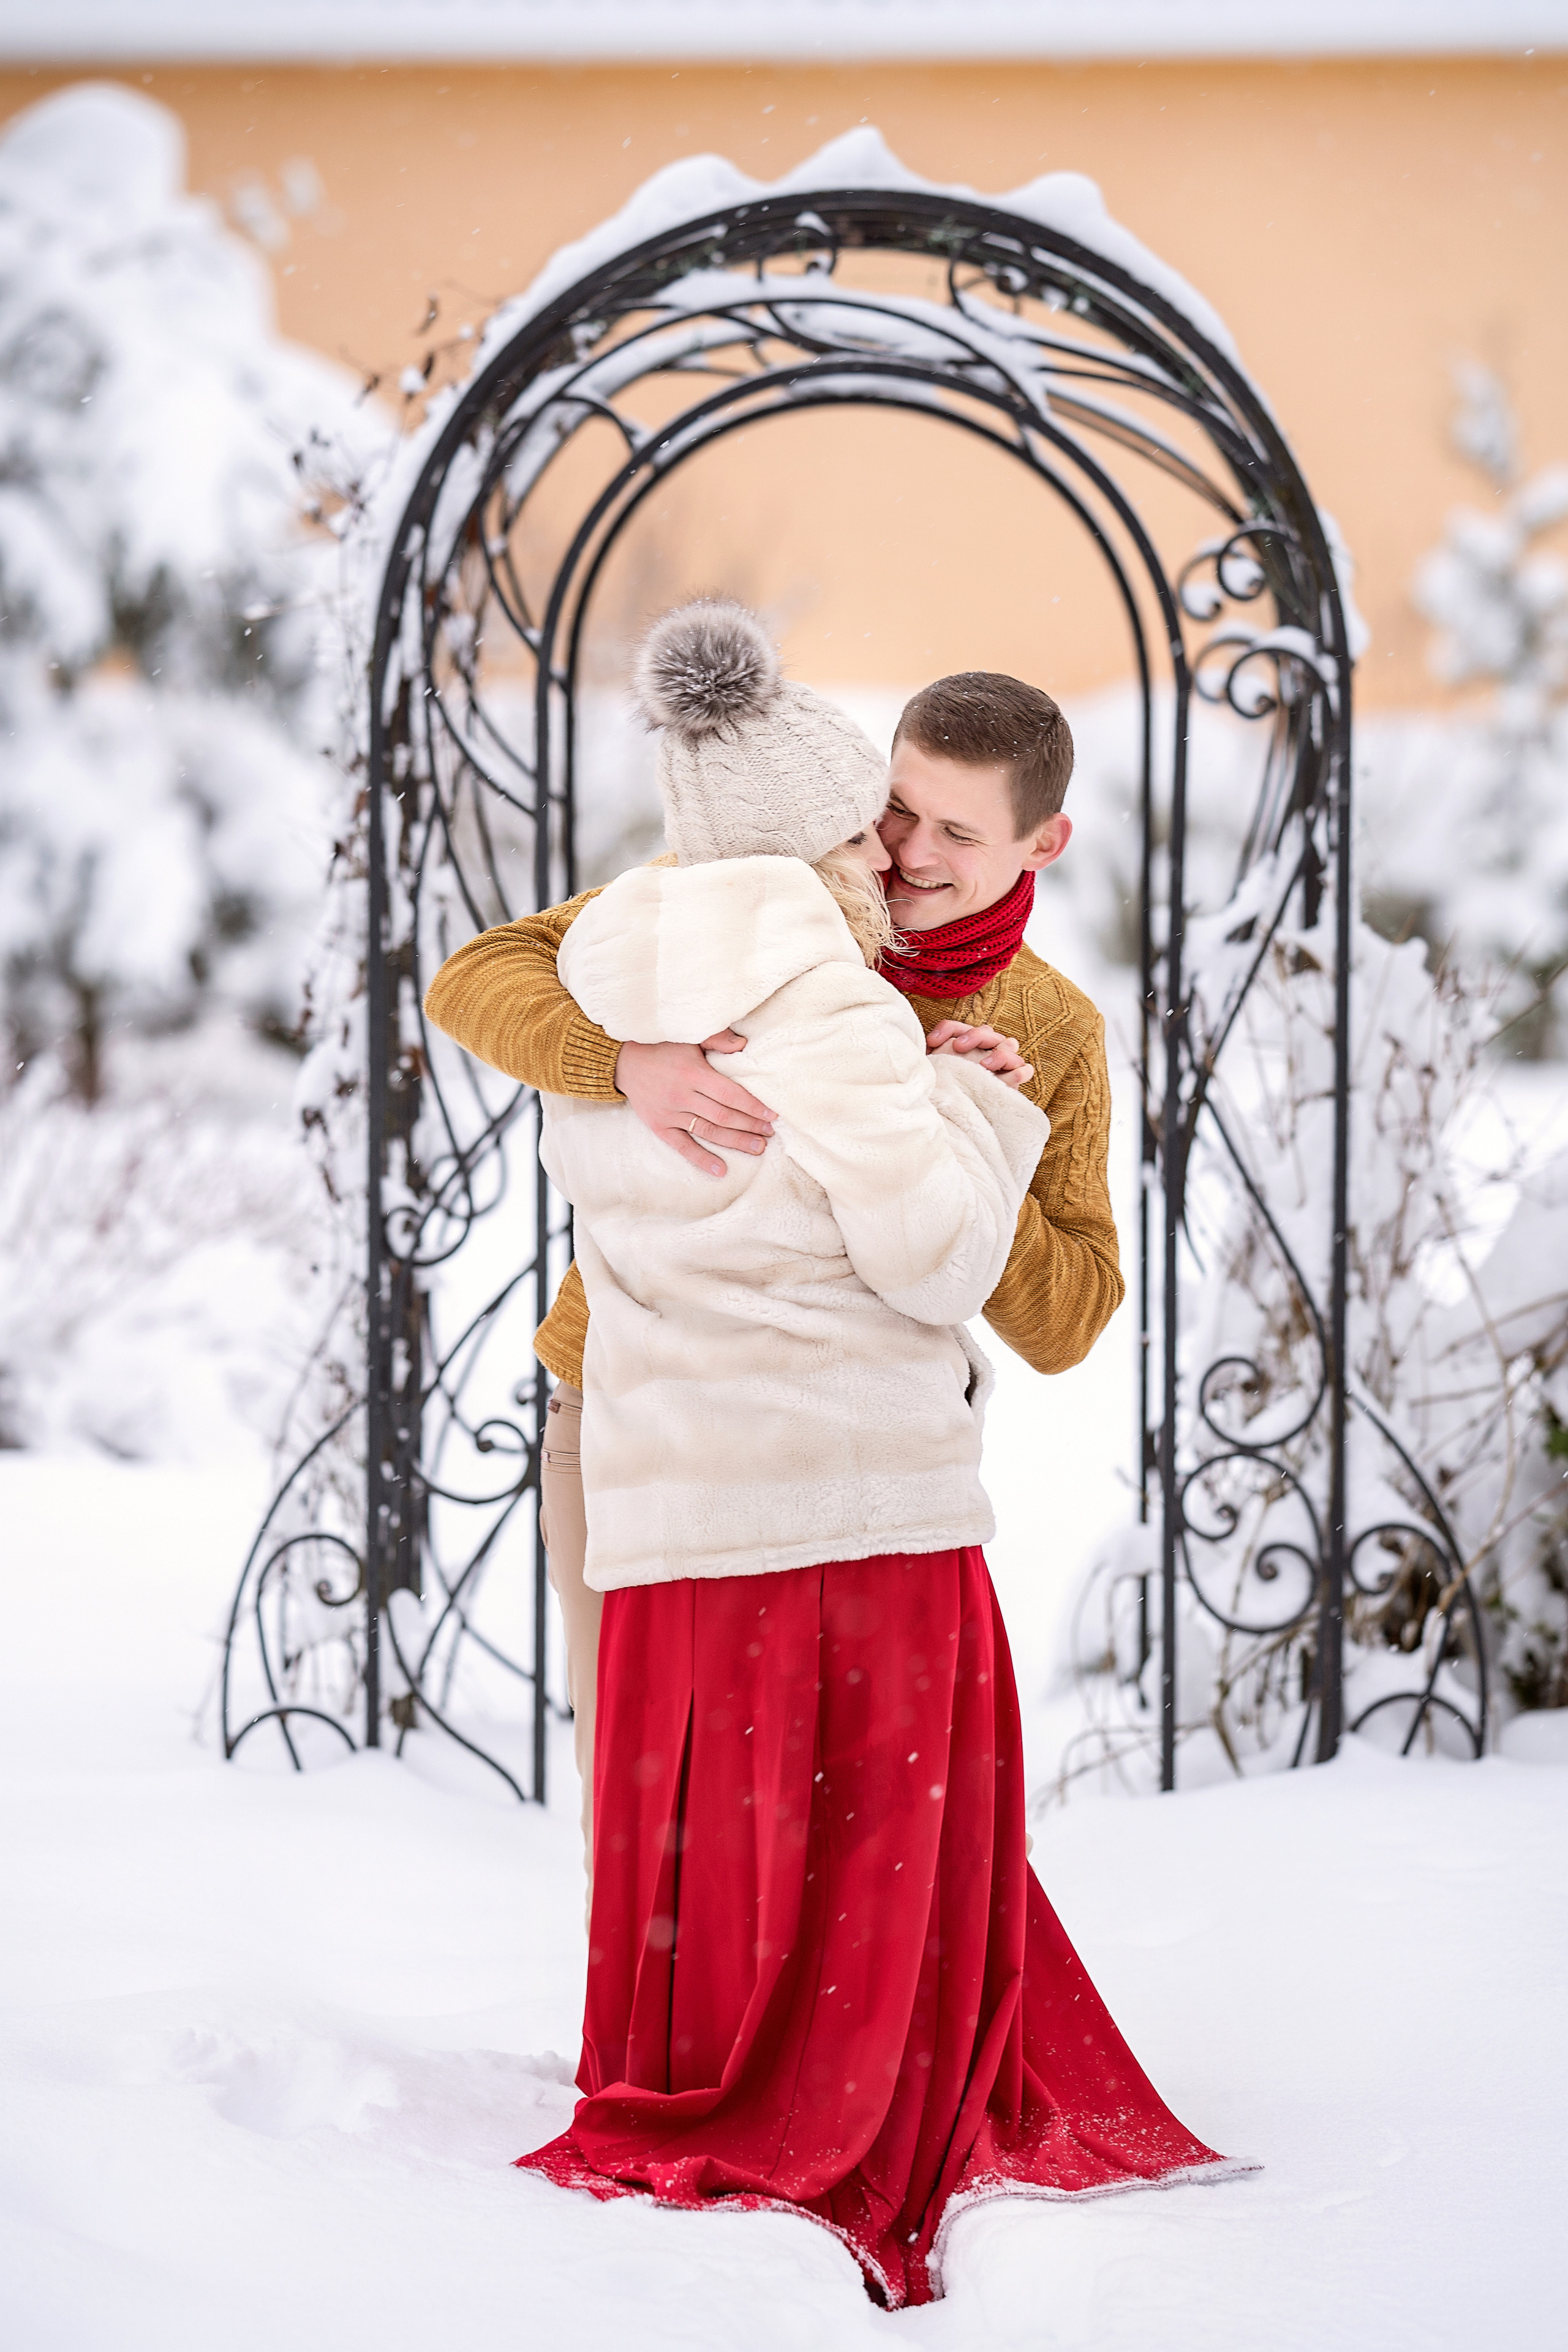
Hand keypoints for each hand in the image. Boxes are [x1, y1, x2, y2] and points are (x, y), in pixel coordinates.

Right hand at [614, 1034, 775, 1176]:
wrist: (624, 1062)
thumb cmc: (663, 1047)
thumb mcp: (690, 1036)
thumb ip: (718, 1040)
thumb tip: (744, 1044)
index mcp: (693, 1073)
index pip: (730, 1094)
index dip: (753, 1106)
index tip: (772, 1115)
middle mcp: (682, 1096)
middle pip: (723, 1116)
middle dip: (750, 1126)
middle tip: (770, 1134)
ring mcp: (670, 1114)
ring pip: (709, 1131)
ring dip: (735, 1142)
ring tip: (758, 1148)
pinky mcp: (659, 1126)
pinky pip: (683, 1146)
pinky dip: (702, 1159)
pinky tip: (721, 1170)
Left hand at [925, 1019, 1033, 1091]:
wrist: (951, 1112)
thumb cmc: (943, 1088)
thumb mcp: (935, 1069)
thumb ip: (935, 1053)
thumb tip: (932, 1041)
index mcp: (966, 1042)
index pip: (958, 1028)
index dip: (948, 1029)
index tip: (932, 1041)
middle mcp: (986, 1048)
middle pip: (986, 1032)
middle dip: (974, 1036)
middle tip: (958, 1047)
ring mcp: (1002, 1063)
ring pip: (1009, 1045)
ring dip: (997, 1052)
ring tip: (984, 1065)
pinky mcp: (1012, 1081)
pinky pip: (1024, 1070)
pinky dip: (1018, 1071)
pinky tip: (1007, 1076)